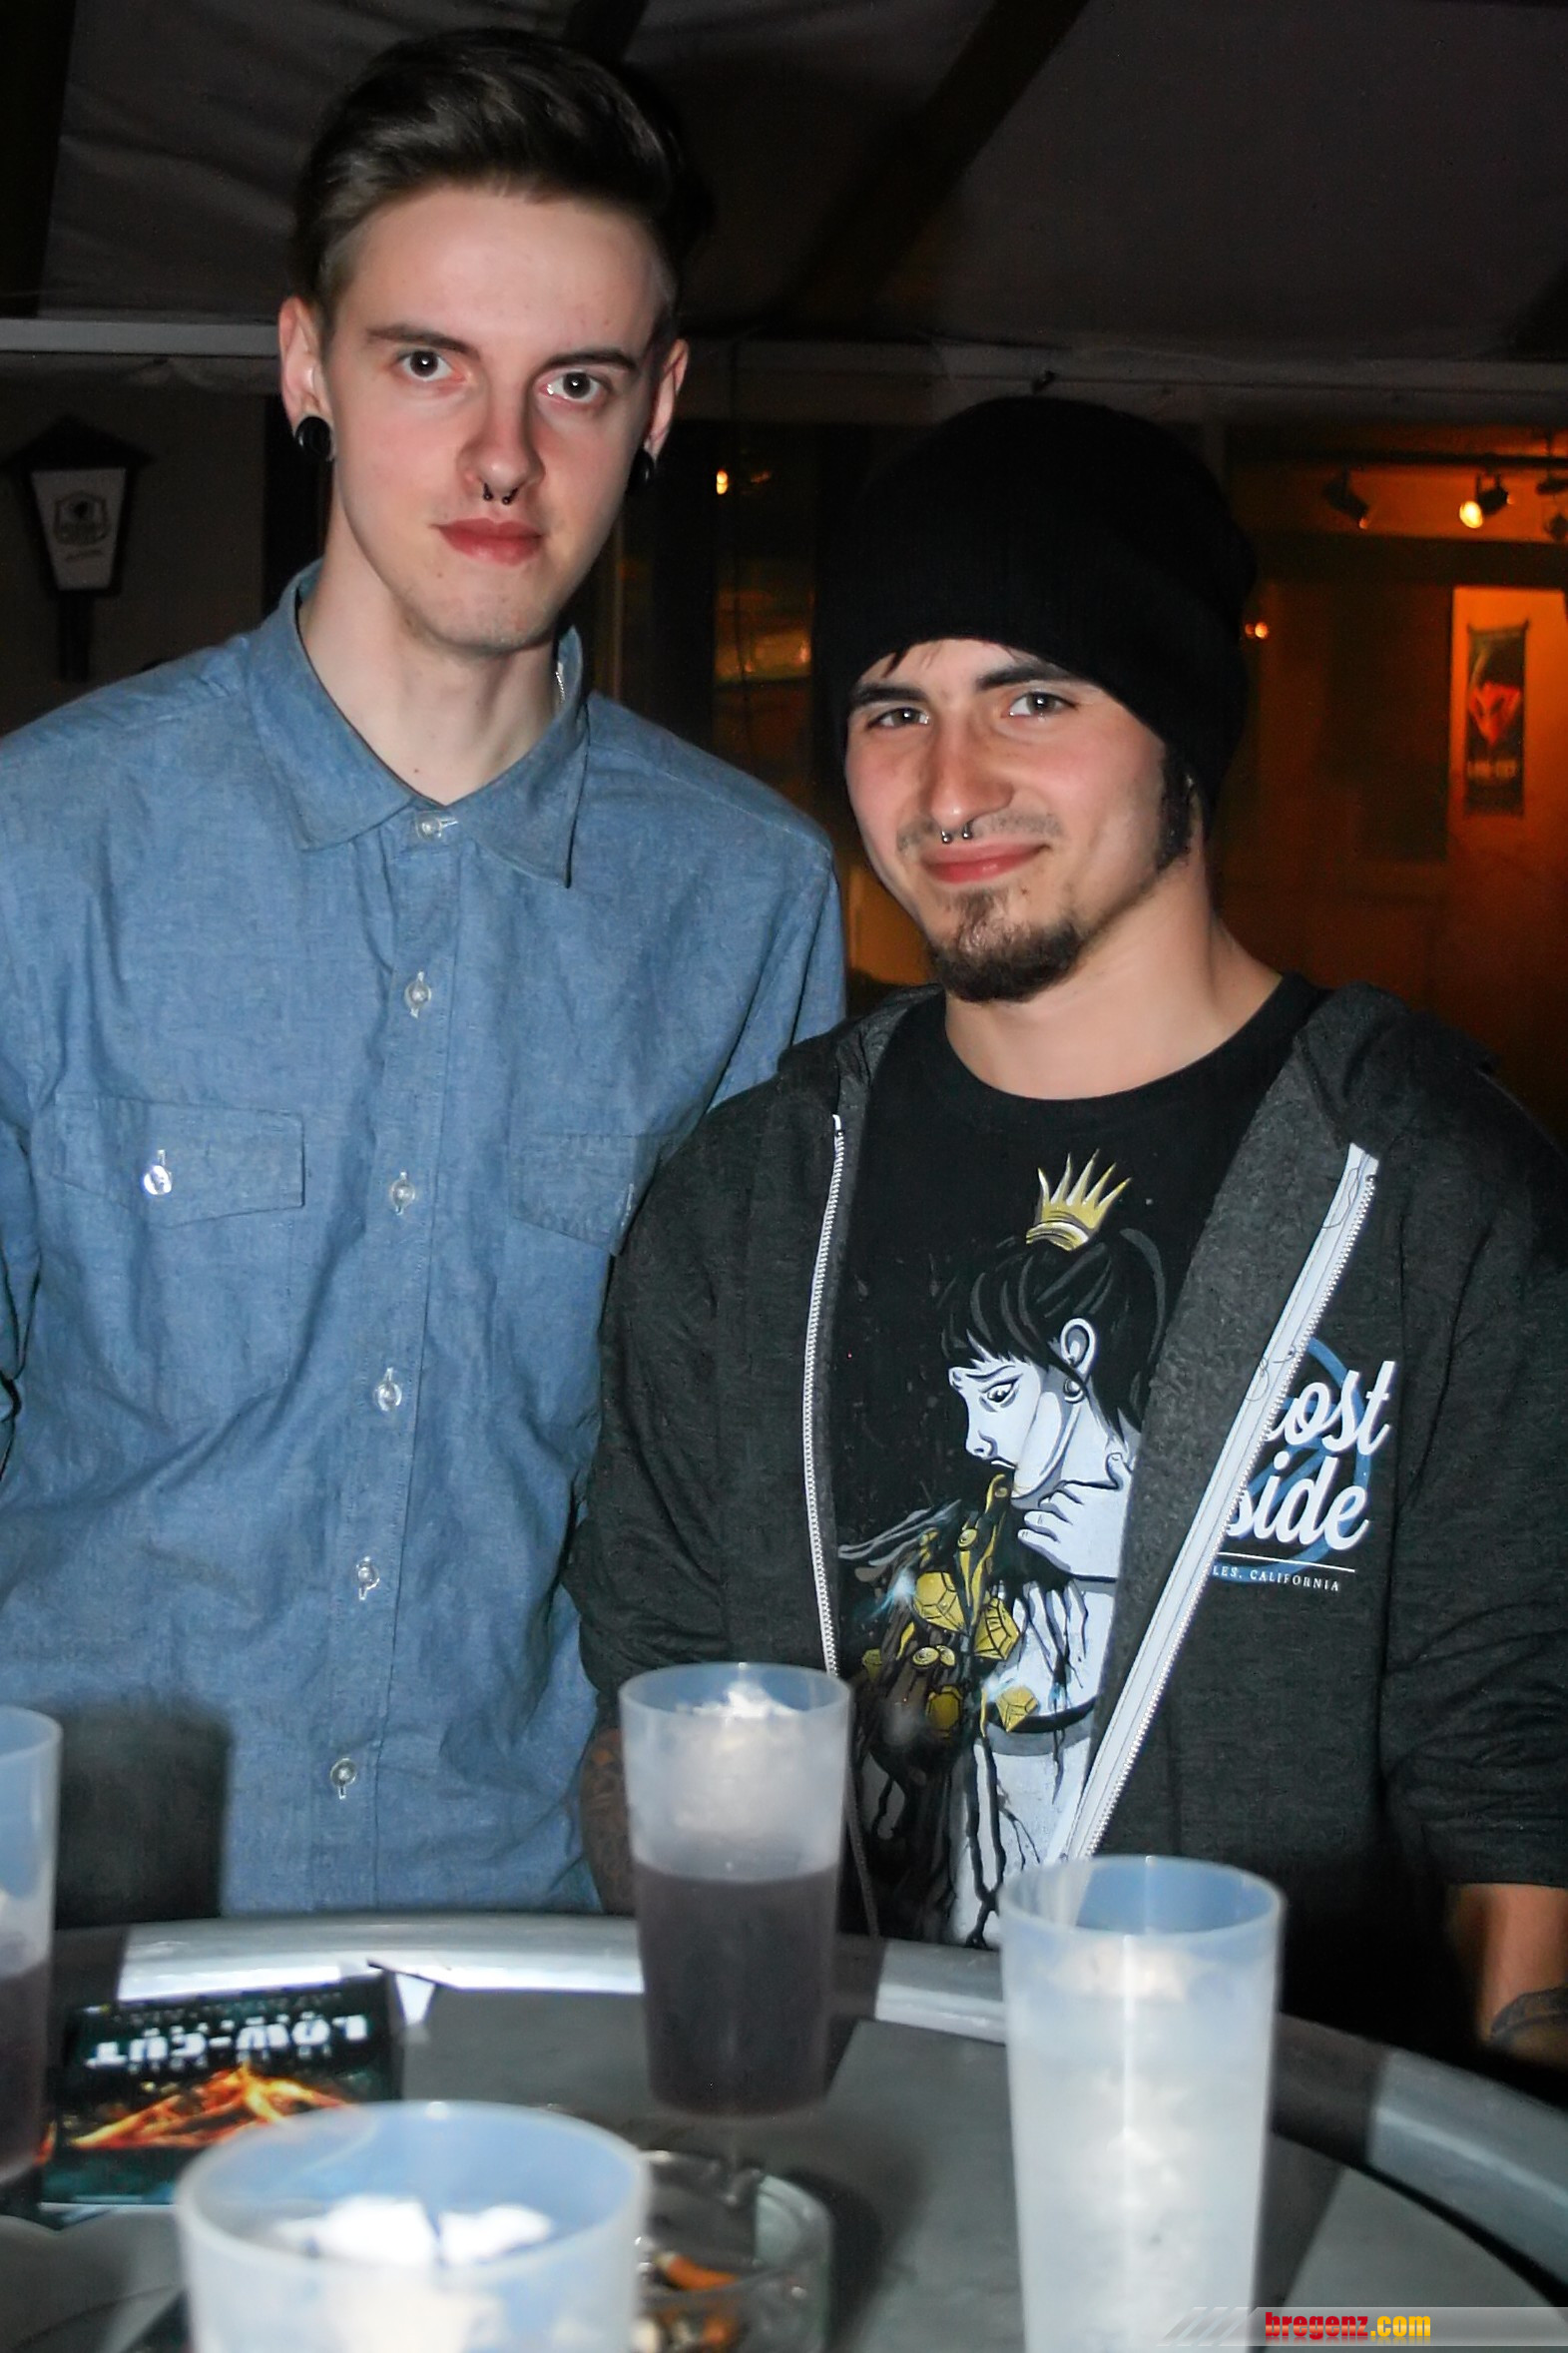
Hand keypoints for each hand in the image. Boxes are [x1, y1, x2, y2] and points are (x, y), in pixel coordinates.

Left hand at [1018, 1450, 1132, 1577]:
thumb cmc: (1136, 1527)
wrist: (1136, 1563)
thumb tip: (1114, 1456)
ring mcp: (1069, 1535)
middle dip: (1047, 1504)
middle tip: (1045, 1508)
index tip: (1059, 1497)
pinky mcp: (1064, 1555)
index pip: (1066, 1490)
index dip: (1061, 1493)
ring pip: (1042, 1519)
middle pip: (1052, 1503)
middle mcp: (1077, 1515)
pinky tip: (1024, 1535)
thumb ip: (1121, 1474)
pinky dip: (1028, 1537)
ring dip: (1034, 1518)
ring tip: (1031, 1519)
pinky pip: (1039, 1542)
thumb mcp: (1132, 1495)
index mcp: (1090, 1499)